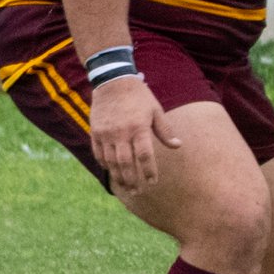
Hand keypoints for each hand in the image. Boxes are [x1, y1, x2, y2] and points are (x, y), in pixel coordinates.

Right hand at [90, 75, 180, 193]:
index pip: (144, 156)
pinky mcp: (95, 132)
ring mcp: (106, 133)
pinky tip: (111, 171)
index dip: (149, 171)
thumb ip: (165, 130)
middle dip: (132, 180)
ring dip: (118, 176)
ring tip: (125, 187)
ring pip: (110, 161)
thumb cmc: (139, 96)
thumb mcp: (156, 110)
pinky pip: (98, 153)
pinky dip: (104, 164)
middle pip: (125, 163)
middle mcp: (121, 133)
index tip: (153, 182)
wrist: (113, 82)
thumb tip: (178, 146)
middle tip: (137, 192)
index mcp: (139, 128)